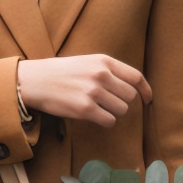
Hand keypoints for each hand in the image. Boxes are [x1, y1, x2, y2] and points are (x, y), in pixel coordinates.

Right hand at [17, 55, 152, 126]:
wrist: (34, 80)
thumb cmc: (61, 73)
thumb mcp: (87, 62)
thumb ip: (108, 70)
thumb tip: (131, 88)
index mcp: (103, 61)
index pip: (136, 77)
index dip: (145, 90)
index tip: (147, 99)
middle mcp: (101, 75)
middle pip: (129, 96)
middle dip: (122, 103)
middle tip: (107, 104)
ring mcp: (93, 91)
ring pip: (121, 110)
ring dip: (113, 113)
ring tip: (97, 108)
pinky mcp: (85, 108)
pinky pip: (109, 121)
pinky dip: (105, 122)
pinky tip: (93, 116)